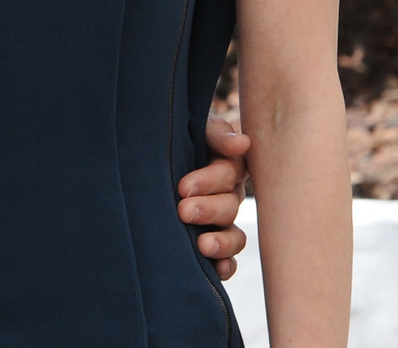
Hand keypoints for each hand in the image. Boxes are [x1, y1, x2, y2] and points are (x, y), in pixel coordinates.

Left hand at [177, 119, 250, 279]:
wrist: (155, 151)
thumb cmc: (180, 135)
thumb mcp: (198, 126)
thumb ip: (217, 133)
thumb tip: (242, 143)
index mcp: (227, 165)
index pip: (226, 174)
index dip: (208, 182)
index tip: (183, 187)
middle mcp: (228, 195)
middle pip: (228, 206)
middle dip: (207, 210)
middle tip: (184, 211)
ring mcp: (222, 221)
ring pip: (233, 235)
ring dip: (221, 242)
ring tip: (202, 246)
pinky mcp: (214, 241)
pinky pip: (228, 258)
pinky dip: (226, 265)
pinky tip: (218, 270)